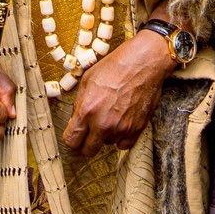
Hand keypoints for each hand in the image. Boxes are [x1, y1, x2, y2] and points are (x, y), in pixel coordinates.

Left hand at [60, 31, 175, 157]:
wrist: (143, 62)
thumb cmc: (115, 67)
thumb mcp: (88, 80)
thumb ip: (79, 104)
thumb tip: (76, 120)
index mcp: (87, 110)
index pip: (72, 140)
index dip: (71, 139)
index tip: (74, 136)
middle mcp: (103, 123)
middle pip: (88, 151)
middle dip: (85, 145)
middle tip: (88, 135)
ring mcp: (121, 128)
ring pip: (107, 144)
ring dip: (105, 135)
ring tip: (110, 116)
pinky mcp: (137, 129)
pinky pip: (124, 144)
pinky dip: (121, 137)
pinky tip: (121, 122)